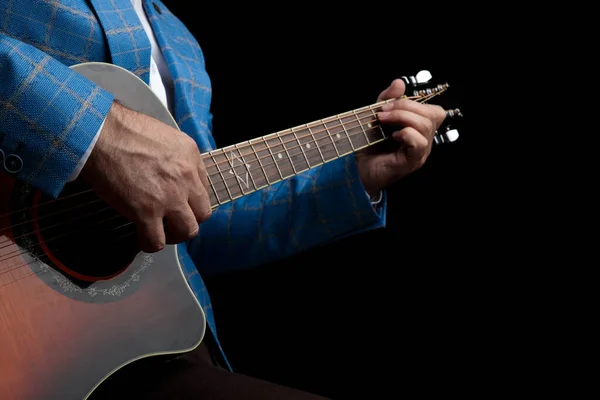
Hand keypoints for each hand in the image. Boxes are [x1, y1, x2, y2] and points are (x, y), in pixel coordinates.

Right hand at [81, 101, 211, 252]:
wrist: (100, 134)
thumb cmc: (123, 130)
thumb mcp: (164, 135)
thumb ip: (174, 155)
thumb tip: (168, 170)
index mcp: (191, 157)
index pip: (204, 189)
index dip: (191, 200)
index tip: (180, 203)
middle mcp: (186, 178)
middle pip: (203, 214)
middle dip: (188, 220)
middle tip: (173, 221)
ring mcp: (169, 197)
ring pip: (187, 231)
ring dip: (174, 235)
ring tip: (160, 232)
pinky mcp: (146, 212)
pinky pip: (157, 241)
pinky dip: (150, 243)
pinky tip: (141, 238)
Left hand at [356, 79, 446, 196]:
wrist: (357, 169)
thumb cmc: (368, 147)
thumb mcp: (376, 116)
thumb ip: (387, 99)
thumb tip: (399, 82)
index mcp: (419, 130)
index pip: (434, 111)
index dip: (415, 102)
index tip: (389, 104)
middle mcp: (424, 141)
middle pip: (431, 115)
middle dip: (405, 106)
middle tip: (383, 111)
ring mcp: (420, 152)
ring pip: (425, 126)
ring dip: (402, 117)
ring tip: (383, 120)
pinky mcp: (412, 162)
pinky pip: (419, 142)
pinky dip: (406, 133)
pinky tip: (392, 135)